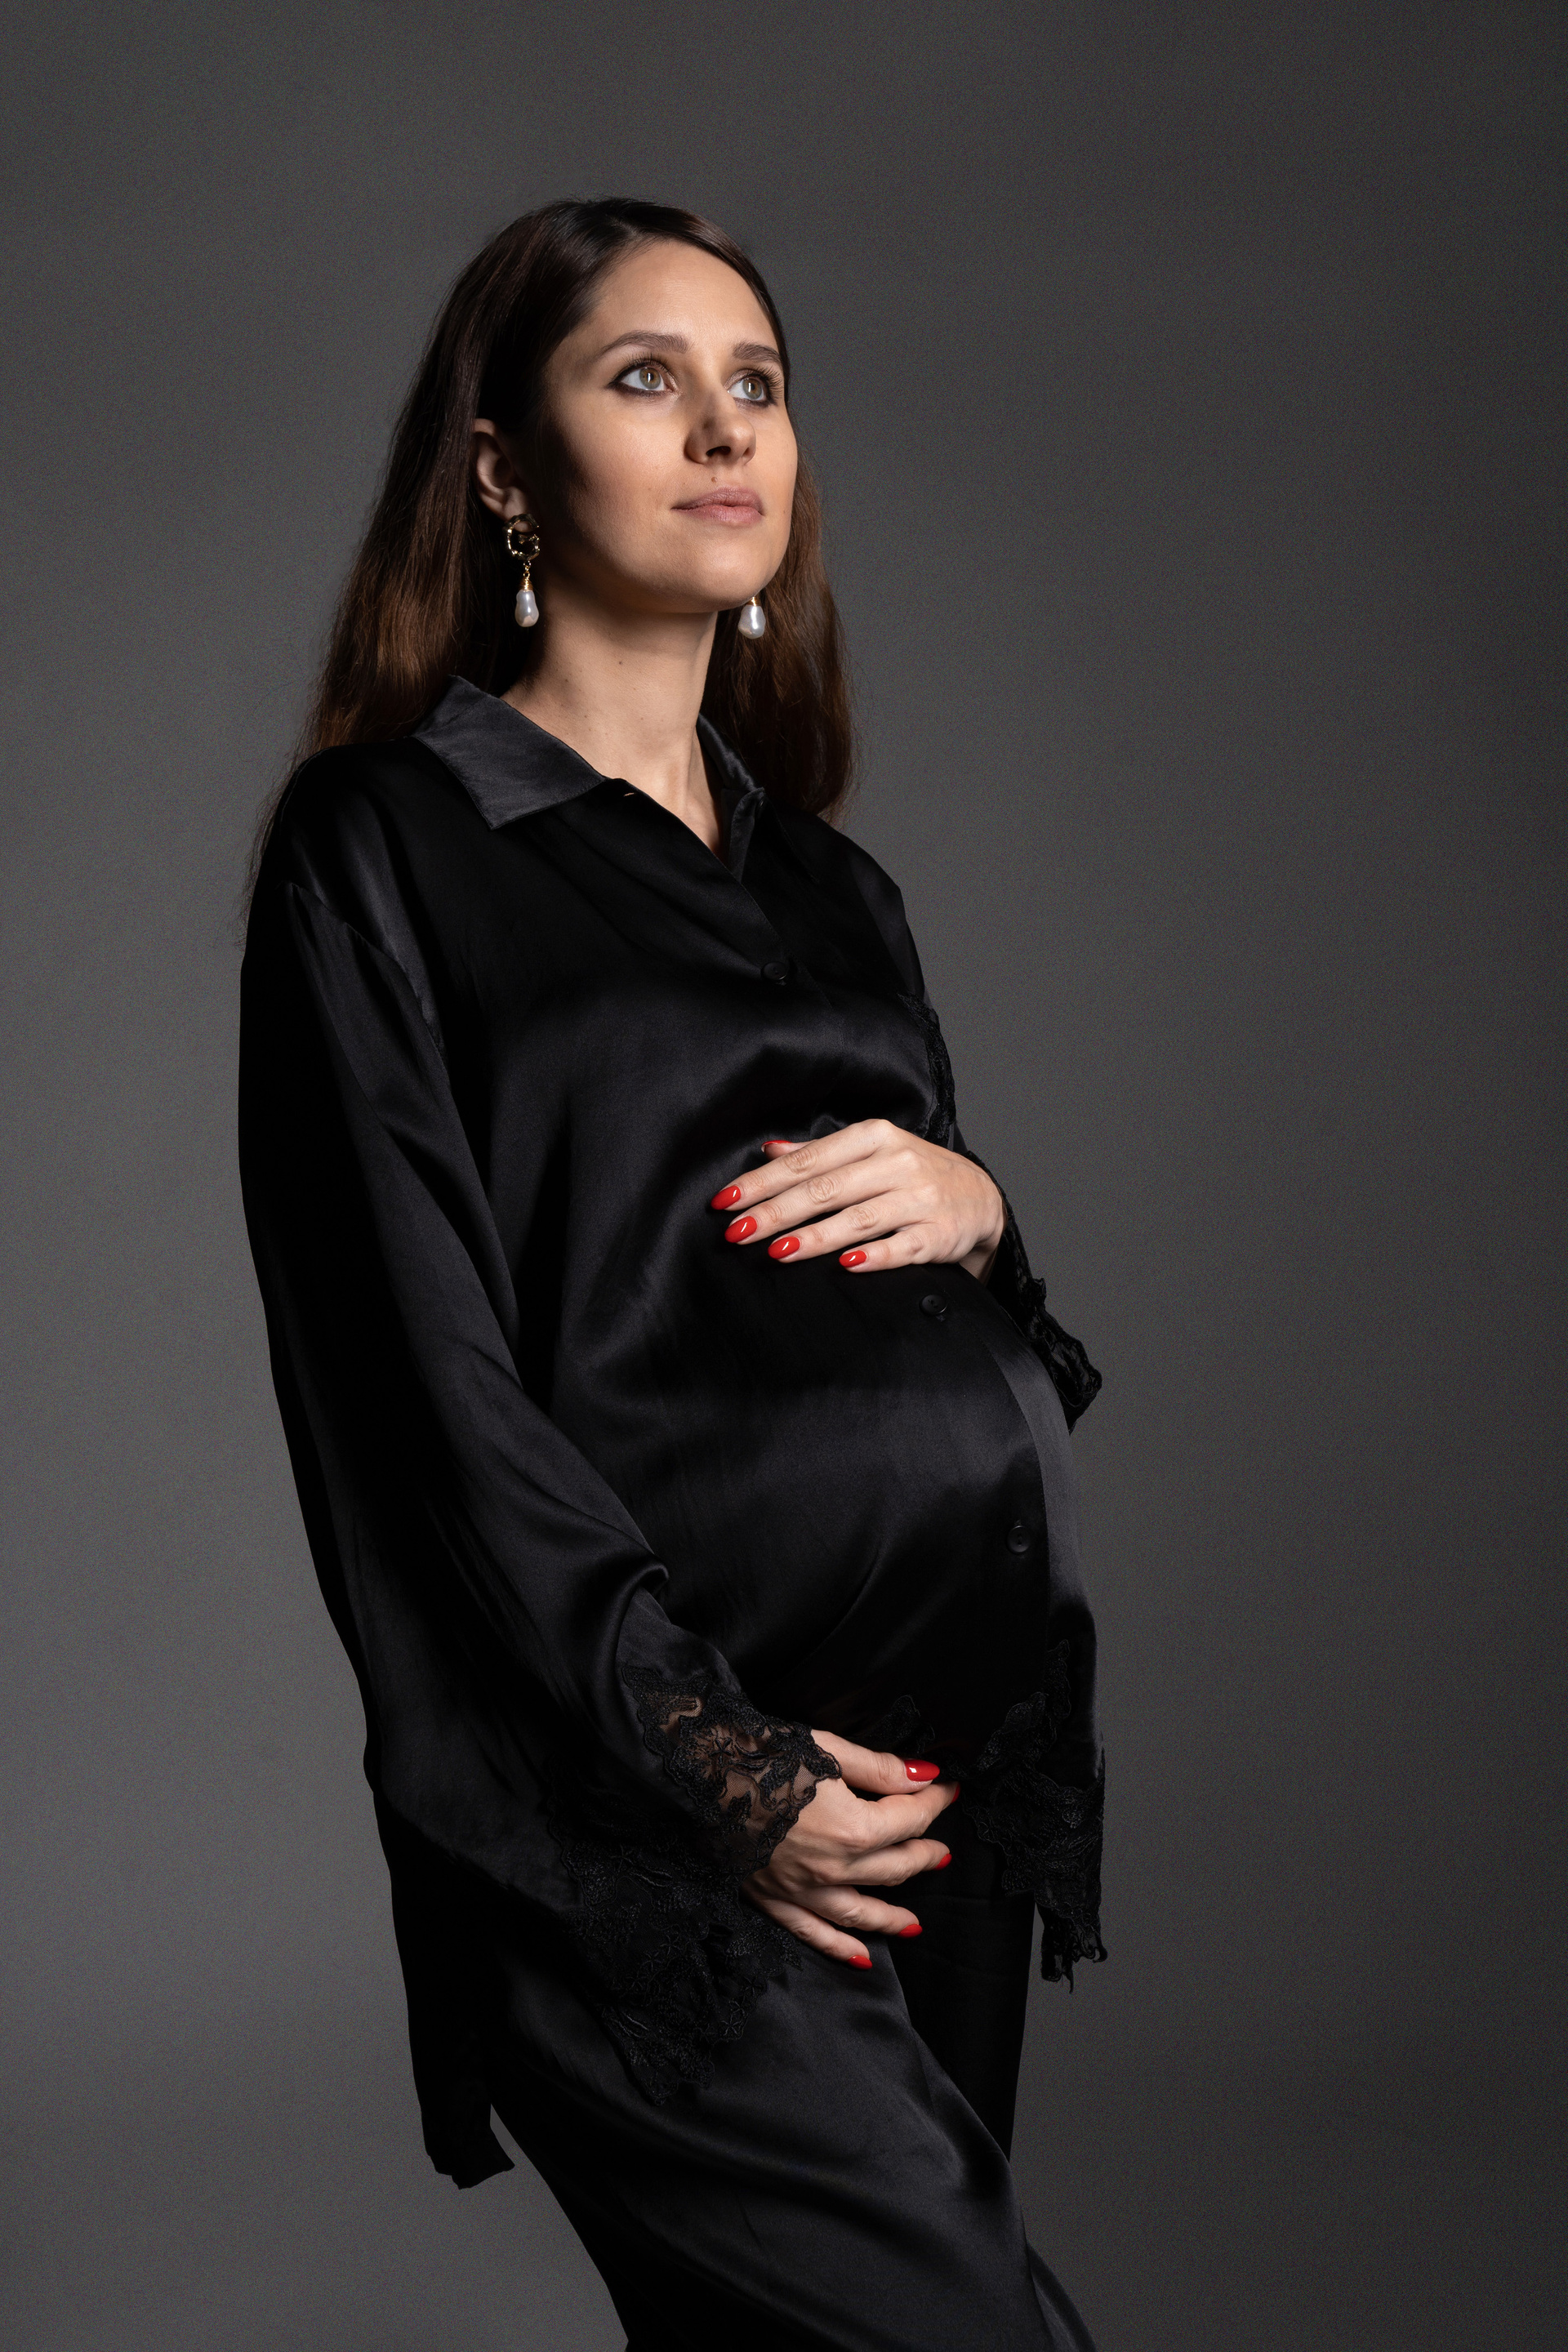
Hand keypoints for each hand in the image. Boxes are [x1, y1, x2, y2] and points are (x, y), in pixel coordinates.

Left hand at [711, 1121, 1005, 1280]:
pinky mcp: (940, 1234)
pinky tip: (845, 1265)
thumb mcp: (872, 1151)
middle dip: (777, 1212)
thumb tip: (768, 1150)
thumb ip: (820, 1153)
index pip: (807, 1161)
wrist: (981, 1197)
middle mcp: (897, 1163)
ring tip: (777, 1251)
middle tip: (738, 1233)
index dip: (762, 1182)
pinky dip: (875, 1256)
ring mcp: (921, 1199)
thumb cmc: (914, 1174)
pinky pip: (903, 1247)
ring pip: (860, 1218)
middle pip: (827, 1189)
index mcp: (874, 1137)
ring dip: (816, 1236)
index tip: (724, 1202)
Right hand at [743, 1730, 959, 1966]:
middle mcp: (833, 1868)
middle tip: (941, 1852)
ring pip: (862, 1914)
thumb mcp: (829, 1750)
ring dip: (893, 1918)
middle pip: (894, 1867)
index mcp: (853, 1829)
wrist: (699, 1772)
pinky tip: (862, 1958)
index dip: (933, 1803)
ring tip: (915, 1923)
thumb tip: (923, 1777)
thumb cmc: (763, 1754)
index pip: (909, 1820)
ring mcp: (803, 1890)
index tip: (944, 1792)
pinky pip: (814, 1933)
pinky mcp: (773, 1899)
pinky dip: (841, 1949)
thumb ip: (881, 1770)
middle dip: (923, 1855)